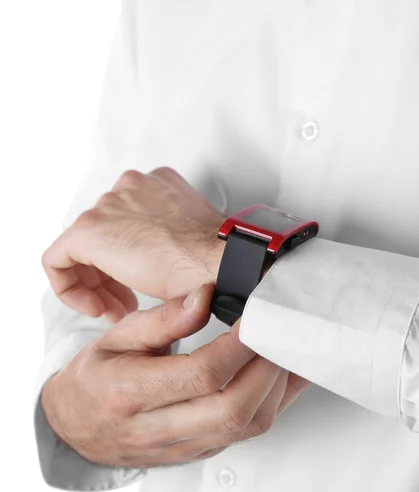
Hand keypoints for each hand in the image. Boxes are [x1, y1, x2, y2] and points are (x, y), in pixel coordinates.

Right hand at [41, 286, 309, 466]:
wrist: (76, 425)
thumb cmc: (97, 378)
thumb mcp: (117, 337)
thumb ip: (162, 319)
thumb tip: (204, 296)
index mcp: (131, 392)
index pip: (200, 374)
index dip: (238, 346)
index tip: (256, 319)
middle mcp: (157, 428)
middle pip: (233, 408)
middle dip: (267, 369)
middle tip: (278, 334)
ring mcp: (183, 445)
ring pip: (247, 426)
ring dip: (276, 387)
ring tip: (282, 350)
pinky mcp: (201, 450)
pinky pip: (248, 432)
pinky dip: (273, 401)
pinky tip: (280, 375)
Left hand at [42, 167, 224, 322]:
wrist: (218, 262)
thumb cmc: (215, 257)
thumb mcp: (195, 238)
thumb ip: (172, 236)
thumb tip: (162, 259)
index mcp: (158, 183)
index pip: (127, 218)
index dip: (131, 256)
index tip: (143, 280)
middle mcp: (130, 186)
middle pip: (104, 234)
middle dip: (113, 273)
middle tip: (129, 302)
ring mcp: (108, 205)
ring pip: (83, 249)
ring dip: (98, 285)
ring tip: (117, 310)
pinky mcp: (88, 230)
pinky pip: (58, 261)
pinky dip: (70, 288)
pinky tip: (96, 307)